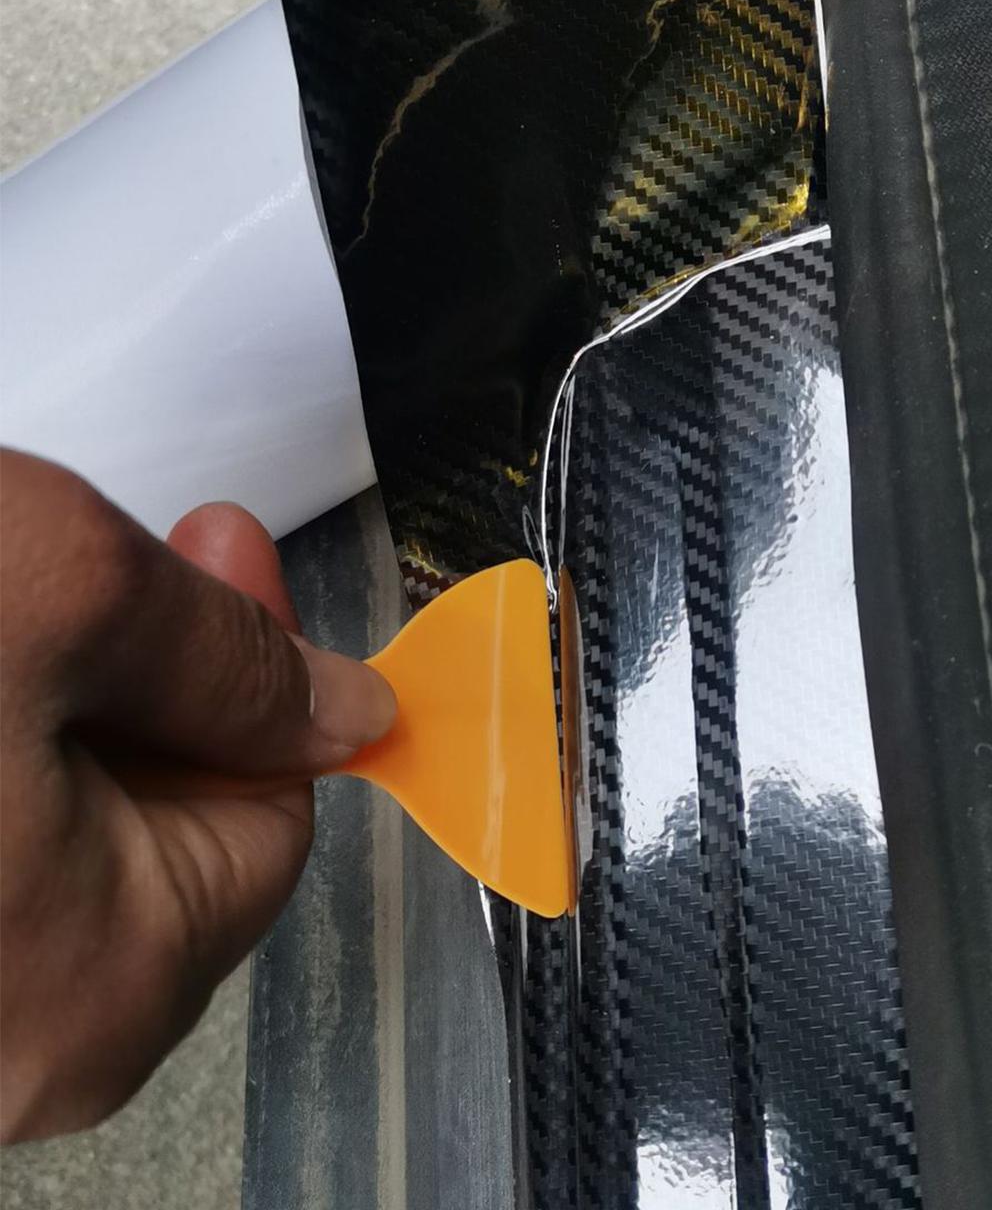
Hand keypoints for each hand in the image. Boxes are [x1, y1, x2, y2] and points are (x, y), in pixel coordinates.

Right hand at [0, 451, 394, 1140]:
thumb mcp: (67, 599)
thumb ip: (235, 659)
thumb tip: (344, 706)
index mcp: (88, 988)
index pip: (267, 829)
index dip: (267, 678)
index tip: (229, 559)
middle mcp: (2, 1045)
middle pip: (153, 837)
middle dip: (154, 684)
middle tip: (120, 565)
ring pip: (48, 836)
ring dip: (56, 711)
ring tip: (14, 604)